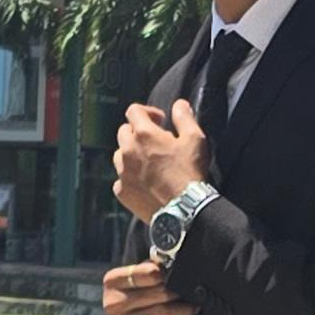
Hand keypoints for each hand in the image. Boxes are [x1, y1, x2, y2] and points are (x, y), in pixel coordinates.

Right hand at [103, 260, 198, 314]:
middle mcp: (113, 304)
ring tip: (192, 306)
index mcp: (112, 282)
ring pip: (164, 312)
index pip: (140, 273)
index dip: (161, 273)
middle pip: (158, 293)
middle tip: (191, 291)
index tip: (175, 273)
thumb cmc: (133, 304)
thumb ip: (148, 269)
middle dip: (178, 292)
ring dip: (183, 309)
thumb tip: (168, 260)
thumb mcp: (134, 284)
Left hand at [112, 99, 209, 222]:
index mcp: (144, 134)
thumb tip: (179, 104)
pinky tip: (144, 182)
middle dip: (138, 132)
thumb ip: (184, 117)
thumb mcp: (194, 139)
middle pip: (123, 132)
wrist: (183, 210)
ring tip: (149, 162)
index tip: (160, 121)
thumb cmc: (189, 172)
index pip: (133, 111)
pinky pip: (120, 178)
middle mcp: (127, 150)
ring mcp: (122, 172)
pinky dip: (130, 177)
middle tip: (155, 142)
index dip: (147, 112)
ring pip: (119, 155)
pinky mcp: (122, 192)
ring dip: (131, 154)